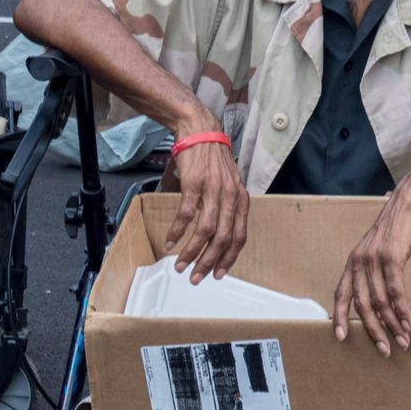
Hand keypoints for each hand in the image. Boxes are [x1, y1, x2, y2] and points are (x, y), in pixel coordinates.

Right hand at [163, 134, 249, 282]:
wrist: (201, 132)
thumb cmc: (213, 160)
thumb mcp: (229, 184)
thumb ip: (227, 207)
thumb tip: (218, 235)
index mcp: (241, 200)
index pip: (239, 237)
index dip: (229, 258)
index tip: (218, 273)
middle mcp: (230, 197)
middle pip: (223, 239)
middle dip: (209, 263)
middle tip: (196, 277)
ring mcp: (213, 191)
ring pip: (205, 231)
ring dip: (191, 252)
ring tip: (180, 264)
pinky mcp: (194, 184)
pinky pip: (186, 215)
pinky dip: (177, 232)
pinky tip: (169, 241)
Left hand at [333, 181, 410, 356]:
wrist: (409, 199)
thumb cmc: (397, 224)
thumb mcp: (378, 246)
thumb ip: (374, 267)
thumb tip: (380, 292)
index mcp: (353, 260)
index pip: (341, 294)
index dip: (339, 317)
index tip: (341, 338)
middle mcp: (359, 261)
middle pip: (362, 304)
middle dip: (373, 330)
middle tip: (383, 349)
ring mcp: (375, 259)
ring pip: (380, 301)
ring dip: (392, 325)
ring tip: (402, 340)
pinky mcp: (392, 257)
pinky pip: (395, 290)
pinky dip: (401, 310)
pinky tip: (408, 322)